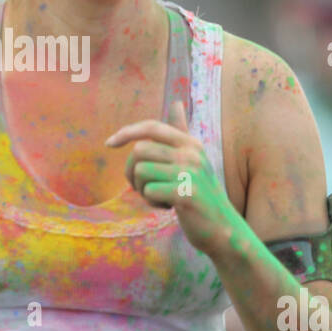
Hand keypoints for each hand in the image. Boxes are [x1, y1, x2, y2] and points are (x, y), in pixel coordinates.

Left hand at [106, 99, 241, 258]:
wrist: (222, 228)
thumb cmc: (200, 194)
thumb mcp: (194, 160)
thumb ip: (181, 133)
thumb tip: (177, 102)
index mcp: (190, 143)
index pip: (151, 127)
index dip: (127, 132)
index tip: (109, 143)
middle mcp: (191, 153)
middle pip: (139, 151)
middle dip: (131, 172)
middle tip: (144, 187)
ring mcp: (190, 173)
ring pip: (140, 172)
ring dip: (142, 189)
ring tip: (160, 197)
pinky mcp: (185, 193)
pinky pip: (148, 191)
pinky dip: (151, 202)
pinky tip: (168, 208)